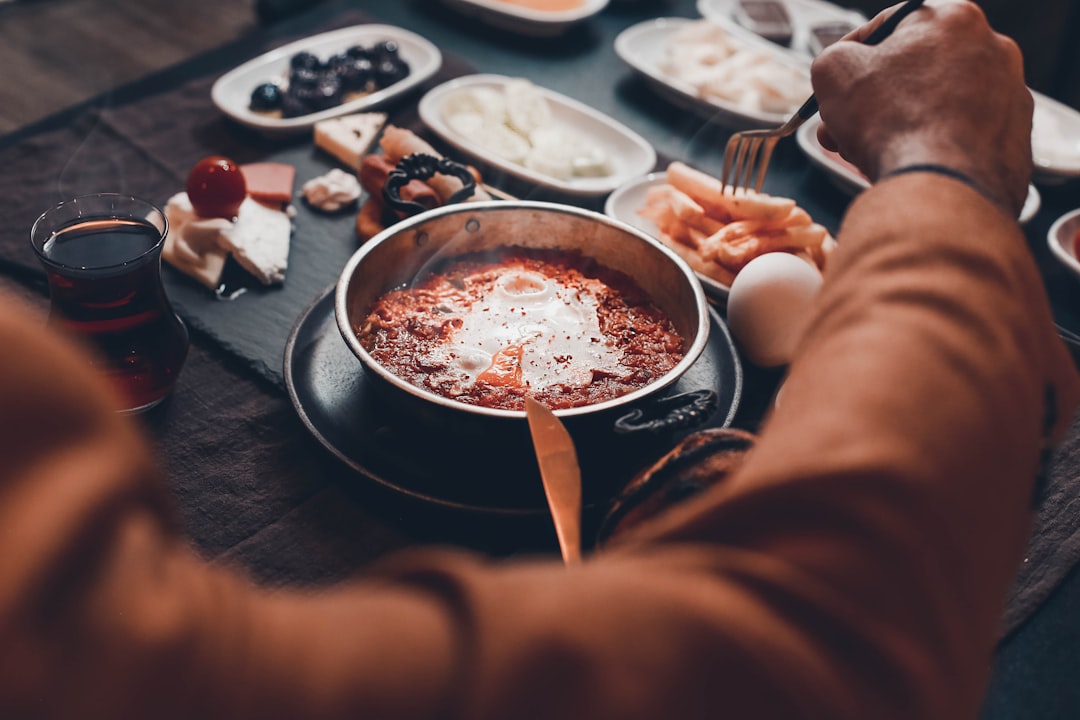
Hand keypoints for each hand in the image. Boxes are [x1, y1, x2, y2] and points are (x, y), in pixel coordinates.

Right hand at [811, 0, 1031, 215]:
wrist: (941, 188)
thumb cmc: (891, 121)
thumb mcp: (834, 71)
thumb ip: (833, 57)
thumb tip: (839, 67)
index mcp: (953, 18)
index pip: (889, 27)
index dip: (852, 57)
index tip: (837, 83)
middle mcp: (993, 50)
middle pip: (914, 70)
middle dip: (873, 99)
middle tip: (844, 124)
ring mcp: (1010, 97)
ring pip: (936, 107)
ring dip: (897, 126)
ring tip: (866, 153)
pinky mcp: (1013, 141)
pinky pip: (959, 139)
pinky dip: (931, 150)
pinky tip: (905, 167)